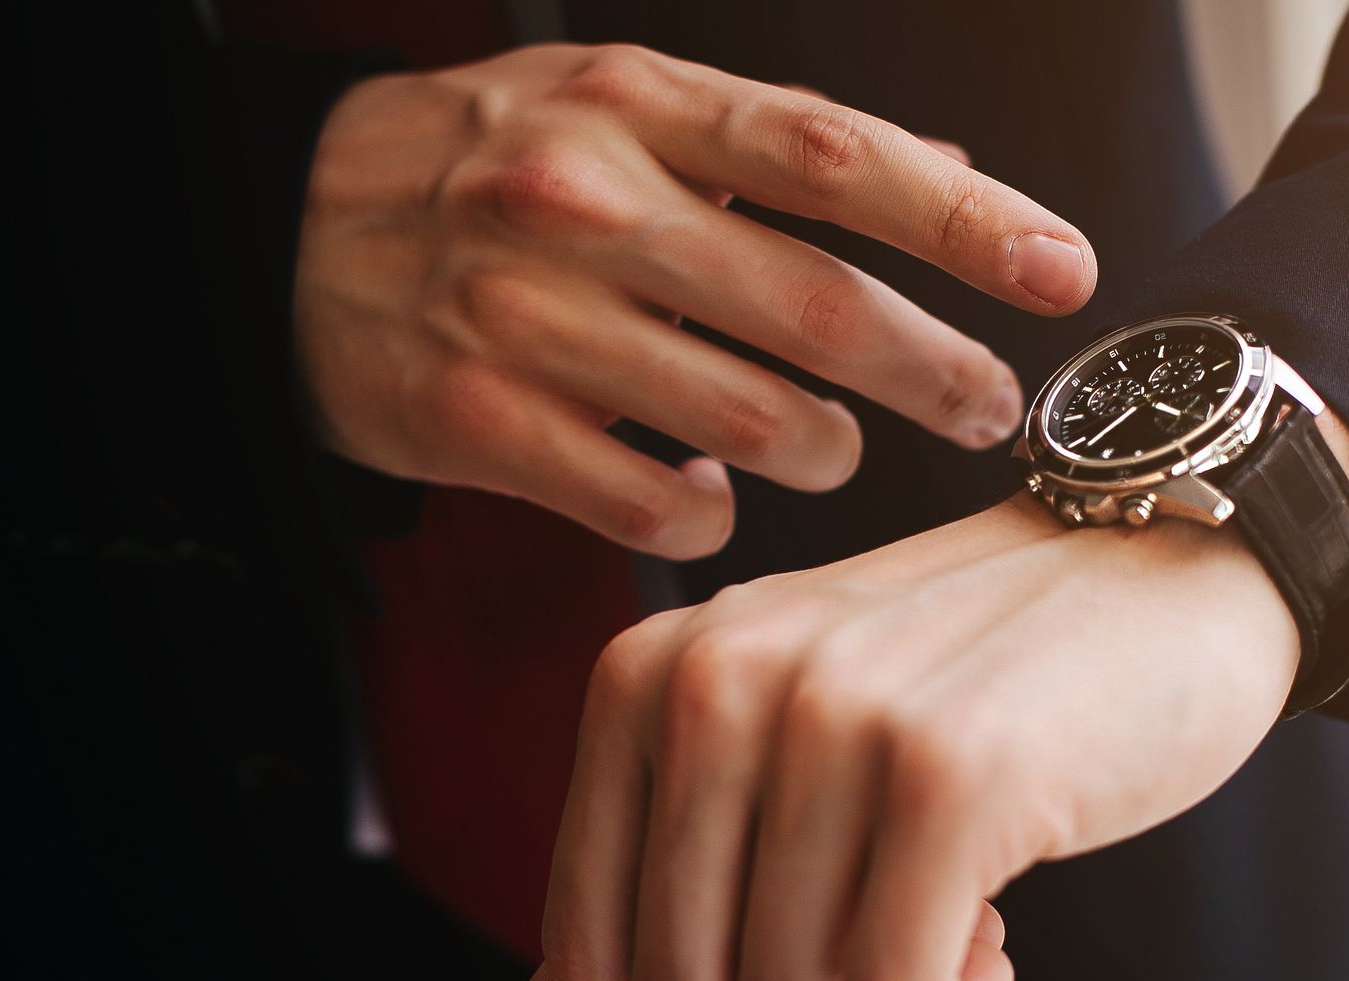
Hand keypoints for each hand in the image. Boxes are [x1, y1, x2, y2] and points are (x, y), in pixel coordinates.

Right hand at [296, 43, 1096, 558]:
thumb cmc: (488, 166)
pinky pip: (643, 500)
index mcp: (633, 101)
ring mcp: (519, 314)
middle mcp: (581, 198)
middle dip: (934, 370)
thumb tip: (953, 172)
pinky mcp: (471, 423)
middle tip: (990, 408)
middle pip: (813, 304)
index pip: (834, 156)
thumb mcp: (621, 108)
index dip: (965, 220)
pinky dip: (706, 510)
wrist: (281, 235)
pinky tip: (716, 496)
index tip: (1067, 273)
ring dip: (827, 451)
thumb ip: (778, 146)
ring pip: (744, 419)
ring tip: (840, 450)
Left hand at [506, 491, 1304, 980]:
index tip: (801, 943)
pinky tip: (994, 941)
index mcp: (650, 673)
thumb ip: (654, 893)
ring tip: (951, 918)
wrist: (1166, 571)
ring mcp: (834, 717)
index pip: (595, 957)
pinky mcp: (953, 772)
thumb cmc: (965, 682)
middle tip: (886, 942)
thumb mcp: (785, 759)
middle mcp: (718, 680)